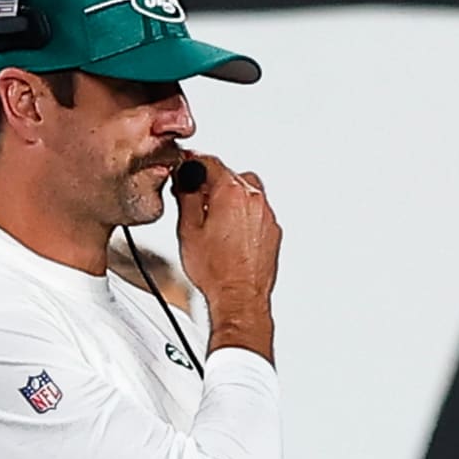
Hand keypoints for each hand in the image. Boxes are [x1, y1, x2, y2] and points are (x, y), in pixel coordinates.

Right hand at [173, 153, 280, 309]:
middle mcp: (254, 199)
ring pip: (246, 191)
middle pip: (230, 174)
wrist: (239, 296)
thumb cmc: (216, 270)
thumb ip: (187, 197)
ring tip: (212, 216)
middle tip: (193, 195)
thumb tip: (186, 180)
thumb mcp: (187, 230)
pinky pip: (256, 210)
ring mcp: (266, 215)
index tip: (185, 164)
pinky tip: (228, 231)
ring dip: (228, 196)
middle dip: (210, 180)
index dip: (193, 161)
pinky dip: (242, 213)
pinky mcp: (272, 230)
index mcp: (231, 194)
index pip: (211, 162)